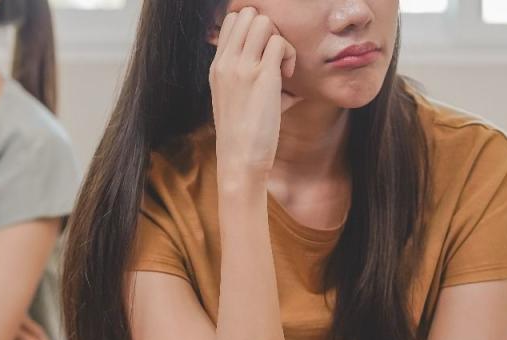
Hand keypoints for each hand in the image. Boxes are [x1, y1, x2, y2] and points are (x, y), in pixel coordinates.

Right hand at [210, 6, 302, 185]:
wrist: (239, 159)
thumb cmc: (242, 135)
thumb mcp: (234, 100)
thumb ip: (247, 78)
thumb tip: (278, 69)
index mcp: (217, 66)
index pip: (231, 21)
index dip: (254, 29)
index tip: (264, 53)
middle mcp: (225, 62)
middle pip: (247, 14)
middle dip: (268, 29)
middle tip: (274, 57)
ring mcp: (241, 67)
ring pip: (264, 22)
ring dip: (279, 40)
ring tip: (282, 67)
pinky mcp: (262, 77)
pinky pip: (280, 43)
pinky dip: (289, 56)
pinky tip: (287, 79)